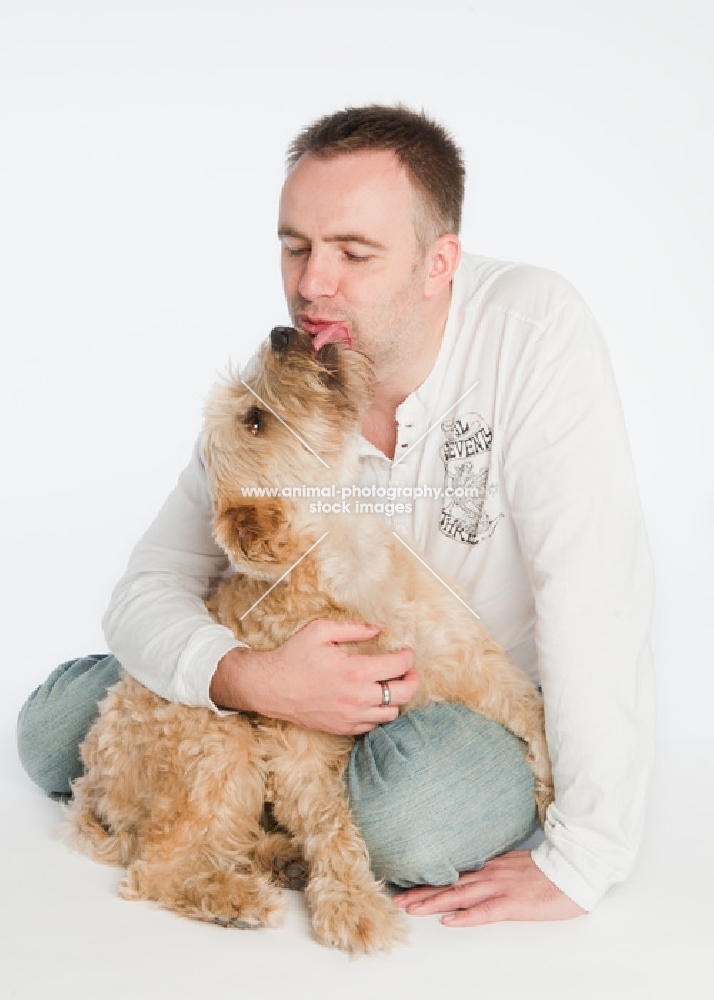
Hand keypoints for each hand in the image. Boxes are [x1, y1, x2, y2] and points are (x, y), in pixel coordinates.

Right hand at [211, 619, 418, 734]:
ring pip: (391, 713)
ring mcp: (351, 716)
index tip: (406, 652)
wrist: (270, 687)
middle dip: (412, 680)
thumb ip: (353, 628)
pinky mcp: (343, 728)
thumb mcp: (321, 631)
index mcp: (355, 671)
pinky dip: (378, 713)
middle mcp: (357, 697)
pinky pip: (373, 726)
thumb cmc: (294, 656)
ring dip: (396, 699)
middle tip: (408, 672)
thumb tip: (378, 629)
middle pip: (403, 694)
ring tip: (390, 686)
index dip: (408, 657)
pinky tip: (372, 701)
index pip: (398, 666)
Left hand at [392, 851, 585, 925]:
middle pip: (449, 884)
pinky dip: (465, 917)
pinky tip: (449, 921)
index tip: (406, 885)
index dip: (428, 881)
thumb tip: (475, 871)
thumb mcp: (514, 863)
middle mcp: (489, 874)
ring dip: (433, 903)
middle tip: (398, 900)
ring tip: (412, 909)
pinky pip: (484, 912)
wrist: (573, 870)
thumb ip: (494, 867)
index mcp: (489, 865)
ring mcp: (499, 888)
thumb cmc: (547, 870)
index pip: (452, 874)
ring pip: (459, 897)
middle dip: (422, 893)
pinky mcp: (512, 904)